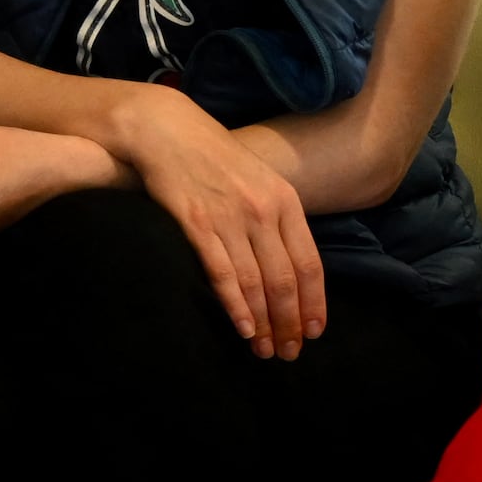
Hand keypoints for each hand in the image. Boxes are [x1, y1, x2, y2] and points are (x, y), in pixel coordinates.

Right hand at [109, 87, 326, 356]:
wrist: (166, 129)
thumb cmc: (212, 156)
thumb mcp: (258, 179)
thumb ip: (276, 217)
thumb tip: (289, 264)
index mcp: (285, 200)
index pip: (310, 264)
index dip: (315, 303)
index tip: (315, 332)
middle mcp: (263, 211)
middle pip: (286, 280)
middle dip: (291, 322)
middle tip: (290, 352)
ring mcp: (230, 217)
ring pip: (257, 282)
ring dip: (265, 323)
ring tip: (266, 350)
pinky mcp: (196, 223)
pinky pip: (222, 273)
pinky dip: (235, 305)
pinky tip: (242, 328)